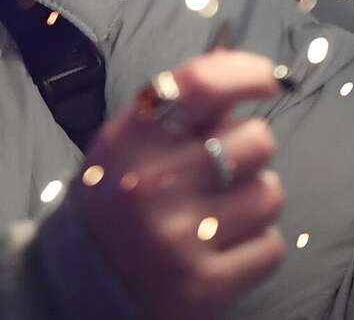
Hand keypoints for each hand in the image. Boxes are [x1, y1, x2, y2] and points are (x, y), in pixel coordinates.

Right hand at [72, 52, 288, 319]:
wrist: (81, 285)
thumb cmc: (118, 199)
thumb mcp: (129, 145)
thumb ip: (181, 107)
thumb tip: (248, 68)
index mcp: (128, 139)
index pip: (202, 84)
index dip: (249, 74)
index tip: (272, 81)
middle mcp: (148, 183)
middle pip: (255, 140)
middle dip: (248, 153)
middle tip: (220, 172)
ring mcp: (176, 238)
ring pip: (269, 194)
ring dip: (253, 203)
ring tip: (218, 215)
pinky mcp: (203, 285)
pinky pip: (270, 247)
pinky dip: (255, 248)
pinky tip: (220, 249)